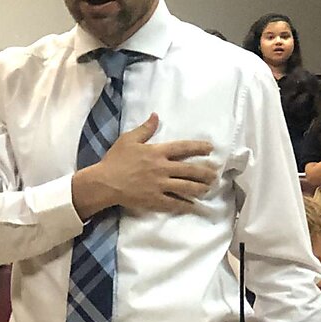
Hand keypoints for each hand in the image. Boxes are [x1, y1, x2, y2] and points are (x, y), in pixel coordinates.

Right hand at [77, 113, 217, 215]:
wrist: (105, 183)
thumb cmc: (115, 160)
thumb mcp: (129, 139)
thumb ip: (145, 128)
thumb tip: (156, 116)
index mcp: (157, 152)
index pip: (183, 148)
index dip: (199, 147)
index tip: (210, 149)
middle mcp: (162, 168)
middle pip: (190, 170)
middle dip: (205, 172)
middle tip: (215, 173)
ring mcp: (160, 185)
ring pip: (187, 187)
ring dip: (200, 188)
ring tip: (208, 188)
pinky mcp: (155, 200)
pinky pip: (175, 203)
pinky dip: (186, 205)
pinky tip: (193, 206)